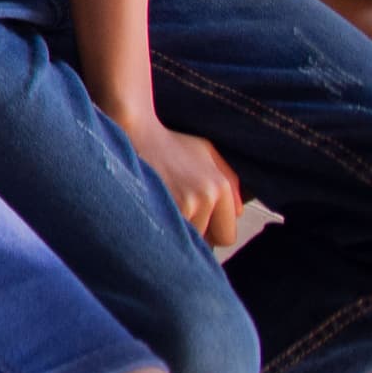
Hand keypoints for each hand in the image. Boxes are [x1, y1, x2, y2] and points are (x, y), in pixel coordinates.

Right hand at [120, 109, 247, 247]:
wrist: (134, 131)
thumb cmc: (171, 144)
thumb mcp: (209, 153)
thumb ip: (231, 182)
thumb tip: (238, 214)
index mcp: (221, 185)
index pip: (226, 236)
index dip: (211, 232)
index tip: (196, 219)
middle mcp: (206, 195)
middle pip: (205, 242)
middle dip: (194, 233)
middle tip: (178, 211)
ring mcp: (182, 201)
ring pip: (184, 238)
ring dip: (174, 229)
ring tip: (161, 203)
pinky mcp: (158, 205)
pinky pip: (166, 233)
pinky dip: (159, 226)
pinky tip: (151, 208)